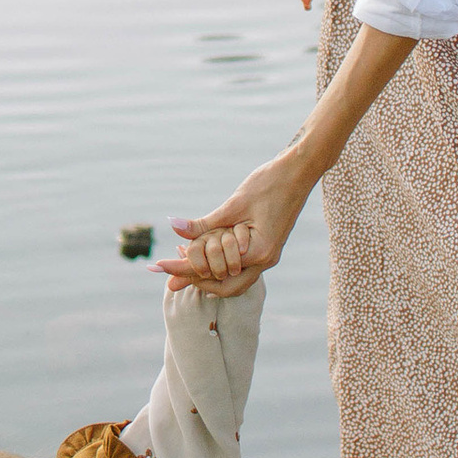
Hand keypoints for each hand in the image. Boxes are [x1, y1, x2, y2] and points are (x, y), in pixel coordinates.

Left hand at [161, 155, 308, 293]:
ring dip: (209, 272)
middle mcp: (265, 260)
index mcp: (258, 253)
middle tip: (170, 269)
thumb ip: (204, 224)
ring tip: (184, 258)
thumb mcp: (232, 204)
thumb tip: (174, 228)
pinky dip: (220, 262)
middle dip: (196, 279)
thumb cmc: (269, 183)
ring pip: (233, 279)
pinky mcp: (268, 247)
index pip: (212, 271)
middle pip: (224, 286)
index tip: (157, 266)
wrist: (299, 171)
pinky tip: (205, 250)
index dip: (183, 269)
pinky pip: (240, 265)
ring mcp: (268, 256)